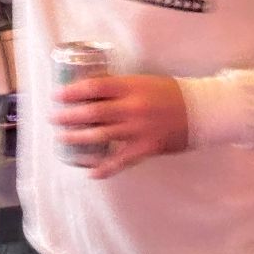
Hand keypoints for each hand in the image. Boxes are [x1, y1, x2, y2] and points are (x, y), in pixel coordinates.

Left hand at [51, 74, 188, 178]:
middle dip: (68, 116)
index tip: (57, 96)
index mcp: (130, 87)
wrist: (200, 111)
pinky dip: (105, 167)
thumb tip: (87, 92)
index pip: (94, 87)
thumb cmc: (168, 93)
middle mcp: (132, 108)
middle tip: (53, 118)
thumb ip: (118, 87)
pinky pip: (121, 160)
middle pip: (92, 112)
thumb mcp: (141, 82)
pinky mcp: (147, 148)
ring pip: (101, 135)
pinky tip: (90, 171)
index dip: (72, 91)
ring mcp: (138, 129)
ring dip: (78, 138)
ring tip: (62, 138)